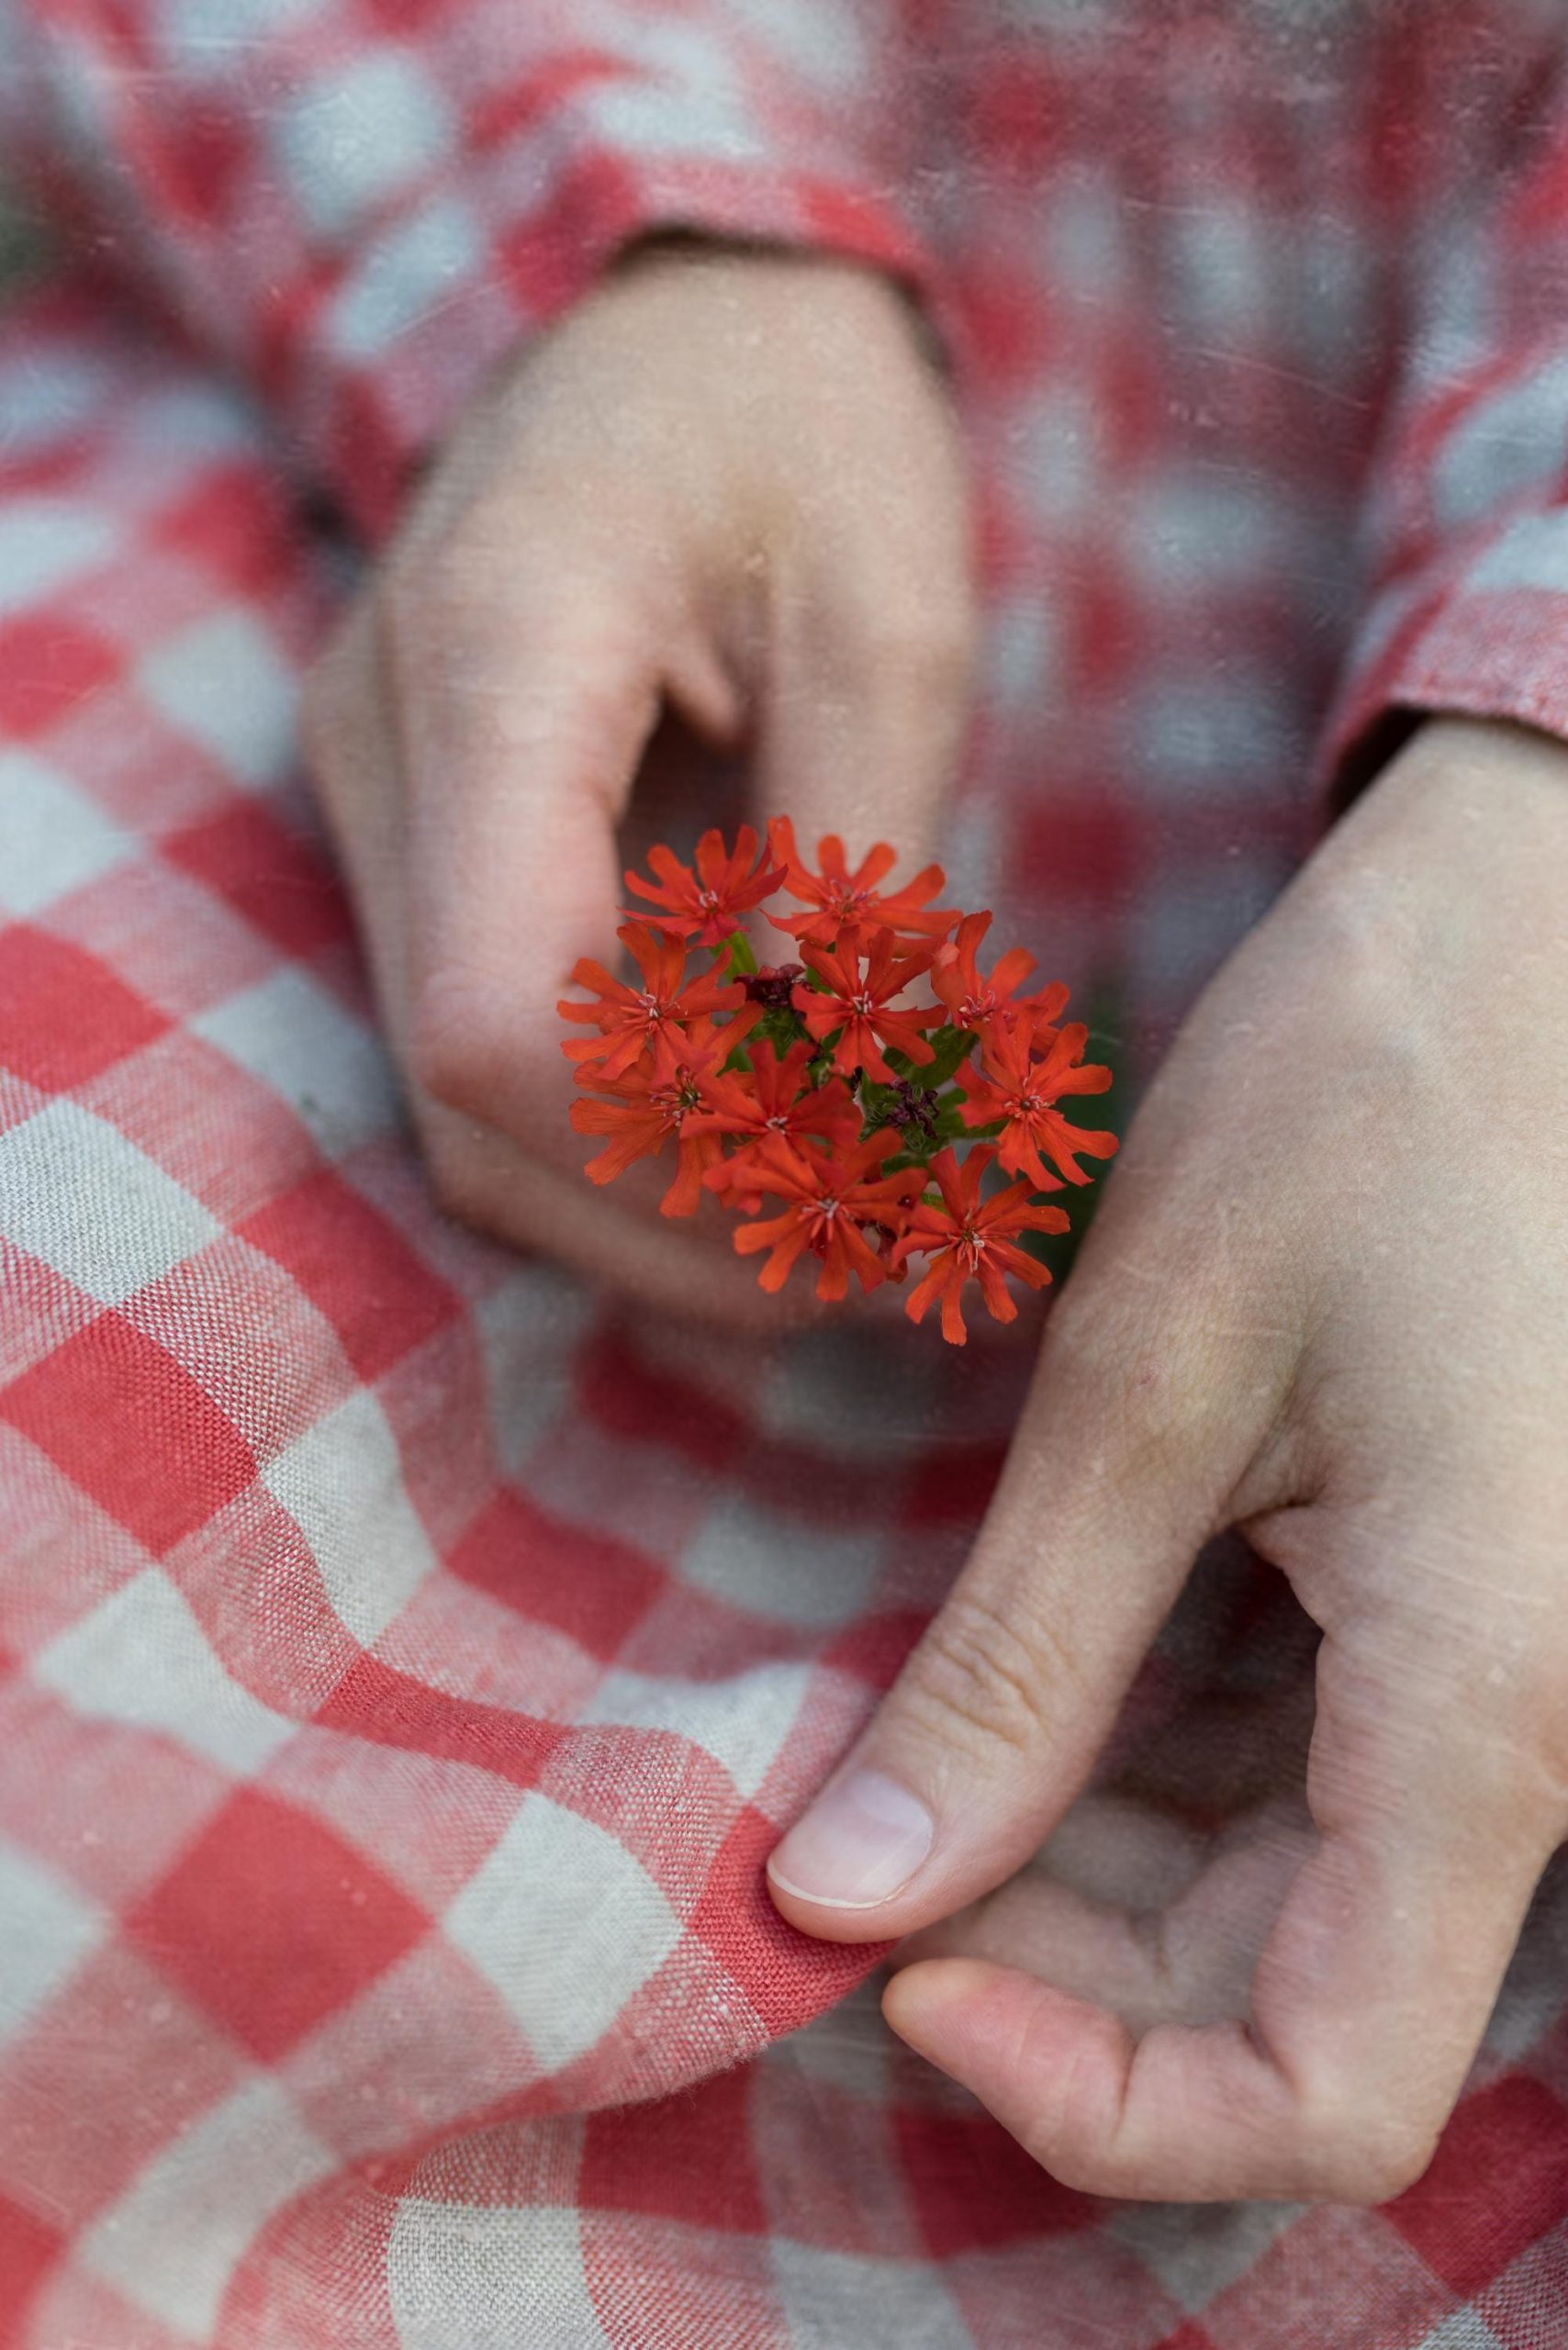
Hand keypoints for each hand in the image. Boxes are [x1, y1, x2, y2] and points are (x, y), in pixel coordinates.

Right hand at [302, 242, 972, 1320]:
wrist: (676, 318)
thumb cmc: (801, 425)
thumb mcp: (892, 621)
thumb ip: (850, 868)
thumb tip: (835, 1105)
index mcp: (498, 655)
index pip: (494, 1015)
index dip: (667, 1160)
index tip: (859, 1203)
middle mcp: (388, 746)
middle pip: (472, 1105)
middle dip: (680, 1223)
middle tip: (886, 1263)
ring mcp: (382, 804)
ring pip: (467, 1111)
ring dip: (653, 1208)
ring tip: (853, 1230)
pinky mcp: (426, 846)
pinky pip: (497, 1055)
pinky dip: (629, 1138)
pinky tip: (774, 1151)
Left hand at [767, 717, 1567, 2201]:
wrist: (1536, 932)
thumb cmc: (1367, 1097)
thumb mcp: (1147, 1374)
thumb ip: (1012, 1664)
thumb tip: (844, 1897)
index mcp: (1487, 1694)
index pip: (1328, 2090)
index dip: (1098, 2095)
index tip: (897, 1964)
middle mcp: (1546, 1736)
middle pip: (1296, 2009)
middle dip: (1060, 1969)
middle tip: (860, 1828)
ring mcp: (1526, 1688)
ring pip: (1306, 1917)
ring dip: (1098, 1879)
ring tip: (924, 1744)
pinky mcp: (1484, 1626)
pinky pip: (1326, 1794)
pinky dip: (1162, 1787)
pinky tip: (1037, 1684)